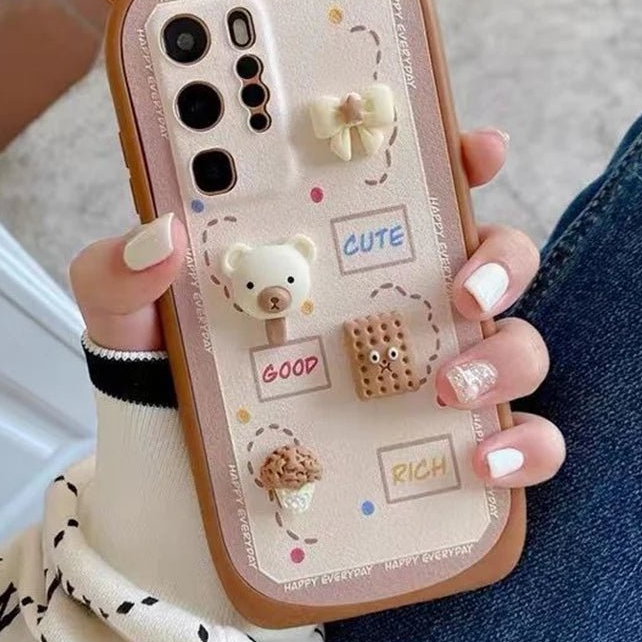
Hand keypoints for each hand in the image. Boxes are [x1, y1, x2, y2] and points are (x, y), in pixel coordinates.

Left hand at [69, 127, 563, 487]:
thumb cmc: (165, 388)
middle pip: (486, 257)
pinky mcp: (434, 451)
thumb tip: (157, 235)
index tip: (473, 146)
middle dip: (497, 259)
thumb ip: (119, 272)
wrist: (171, 495)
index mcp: (332, 258)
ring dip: (505, 355)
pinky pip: (515, 441)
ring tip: (449, 384)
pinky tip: (485, 459)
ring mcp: (419, 378)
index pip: (409, 193)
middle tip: (459, 287)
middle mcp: (389, 308)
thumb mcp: (130, 319)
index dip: (452, 158)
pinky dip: (522, 446)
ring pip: (513, 344)